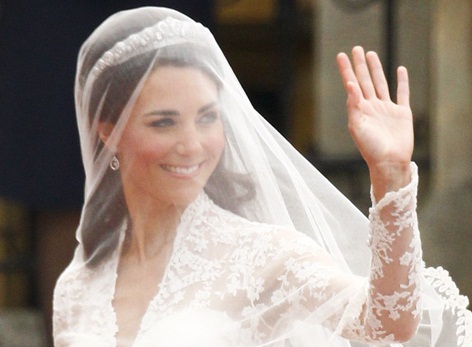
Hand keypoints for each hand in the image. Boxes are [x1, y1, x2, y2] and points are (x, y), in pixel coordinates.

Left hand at [337, 46, 413, 198]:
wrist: (389, 162)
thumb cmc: (370, 148)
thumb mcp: (357, 126)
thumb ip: (353, 106)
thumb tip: (350, 84)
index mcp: (359, 109)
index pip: (351, 84)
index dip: (347, 70)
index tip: (341, 55)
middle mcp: (372, 106)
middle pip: (365, 80)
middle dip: (360, 65)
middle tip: (356, 49)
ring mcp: (387, 109)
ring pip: (381, 83)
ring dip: (376, 69)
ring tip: (371, 54)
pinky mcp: (402, 113)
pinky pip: (402, 93)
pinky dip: (402, 82)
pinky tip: (400, 70)